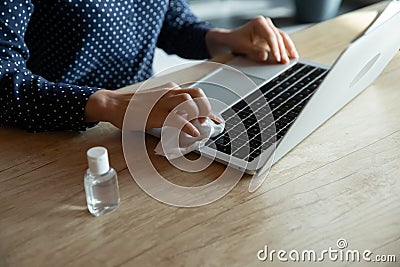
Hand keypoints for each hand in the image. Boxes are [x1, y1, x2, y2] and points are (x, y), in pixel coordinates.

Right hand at [84, 83, 211, 136]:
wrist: (113, 104)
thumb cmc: (133, 106)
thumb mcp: (156, 101)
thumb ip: (170, 107)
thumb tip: (186, 120)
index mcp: (171, 89)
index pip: (196, 94)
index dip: (208, 106)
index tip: (216, 118)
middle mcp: (170, 92)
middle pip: (197, 95)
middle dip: (207, 109)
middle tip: (209, 123)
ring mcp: (164, 103)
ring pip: (190, 103)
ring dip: (199, 116)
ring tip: (201, 127)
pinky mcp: (157, 114)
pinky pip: (177, 119)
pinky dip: (188, 126)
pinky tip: (193, 133)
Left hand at [206, 16, 298, 62]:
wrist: (232, 39)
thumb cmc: (236, 40)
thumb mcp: (243, 47)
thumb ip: (254, 52)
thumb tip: (265, 57)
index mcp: (259, 22)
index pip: (270, 36)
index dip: (275, 48)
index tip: (277, 58)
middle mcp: (266, 23)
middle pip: (278, 37)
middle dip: (282, 50)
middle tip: (285, 61)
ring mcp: (270, 28)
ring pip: (282, 38)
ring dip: (288, 48)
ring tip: (294, 58)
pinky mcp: (272, 35)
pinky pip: (281, 41)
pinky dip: (286, 48)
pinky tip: (291, 55)